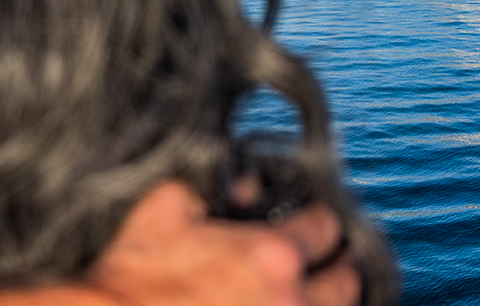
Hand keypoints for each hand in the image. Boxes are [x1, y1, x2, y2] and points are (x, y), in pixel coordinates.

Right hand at [0, 181, 359, 305]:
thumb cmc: (131, 276)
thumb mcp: (165, 210)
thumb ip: (210, 188)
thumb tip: (245, 185)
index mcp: (273, 256)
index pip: (328, 227)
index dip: (320, 221)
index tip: (313, 224)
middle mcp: (290, 300)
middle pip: (348, 280)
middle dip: (339, 266)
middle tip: (328, 262)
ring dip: (327, 300)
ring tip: (313, 292)